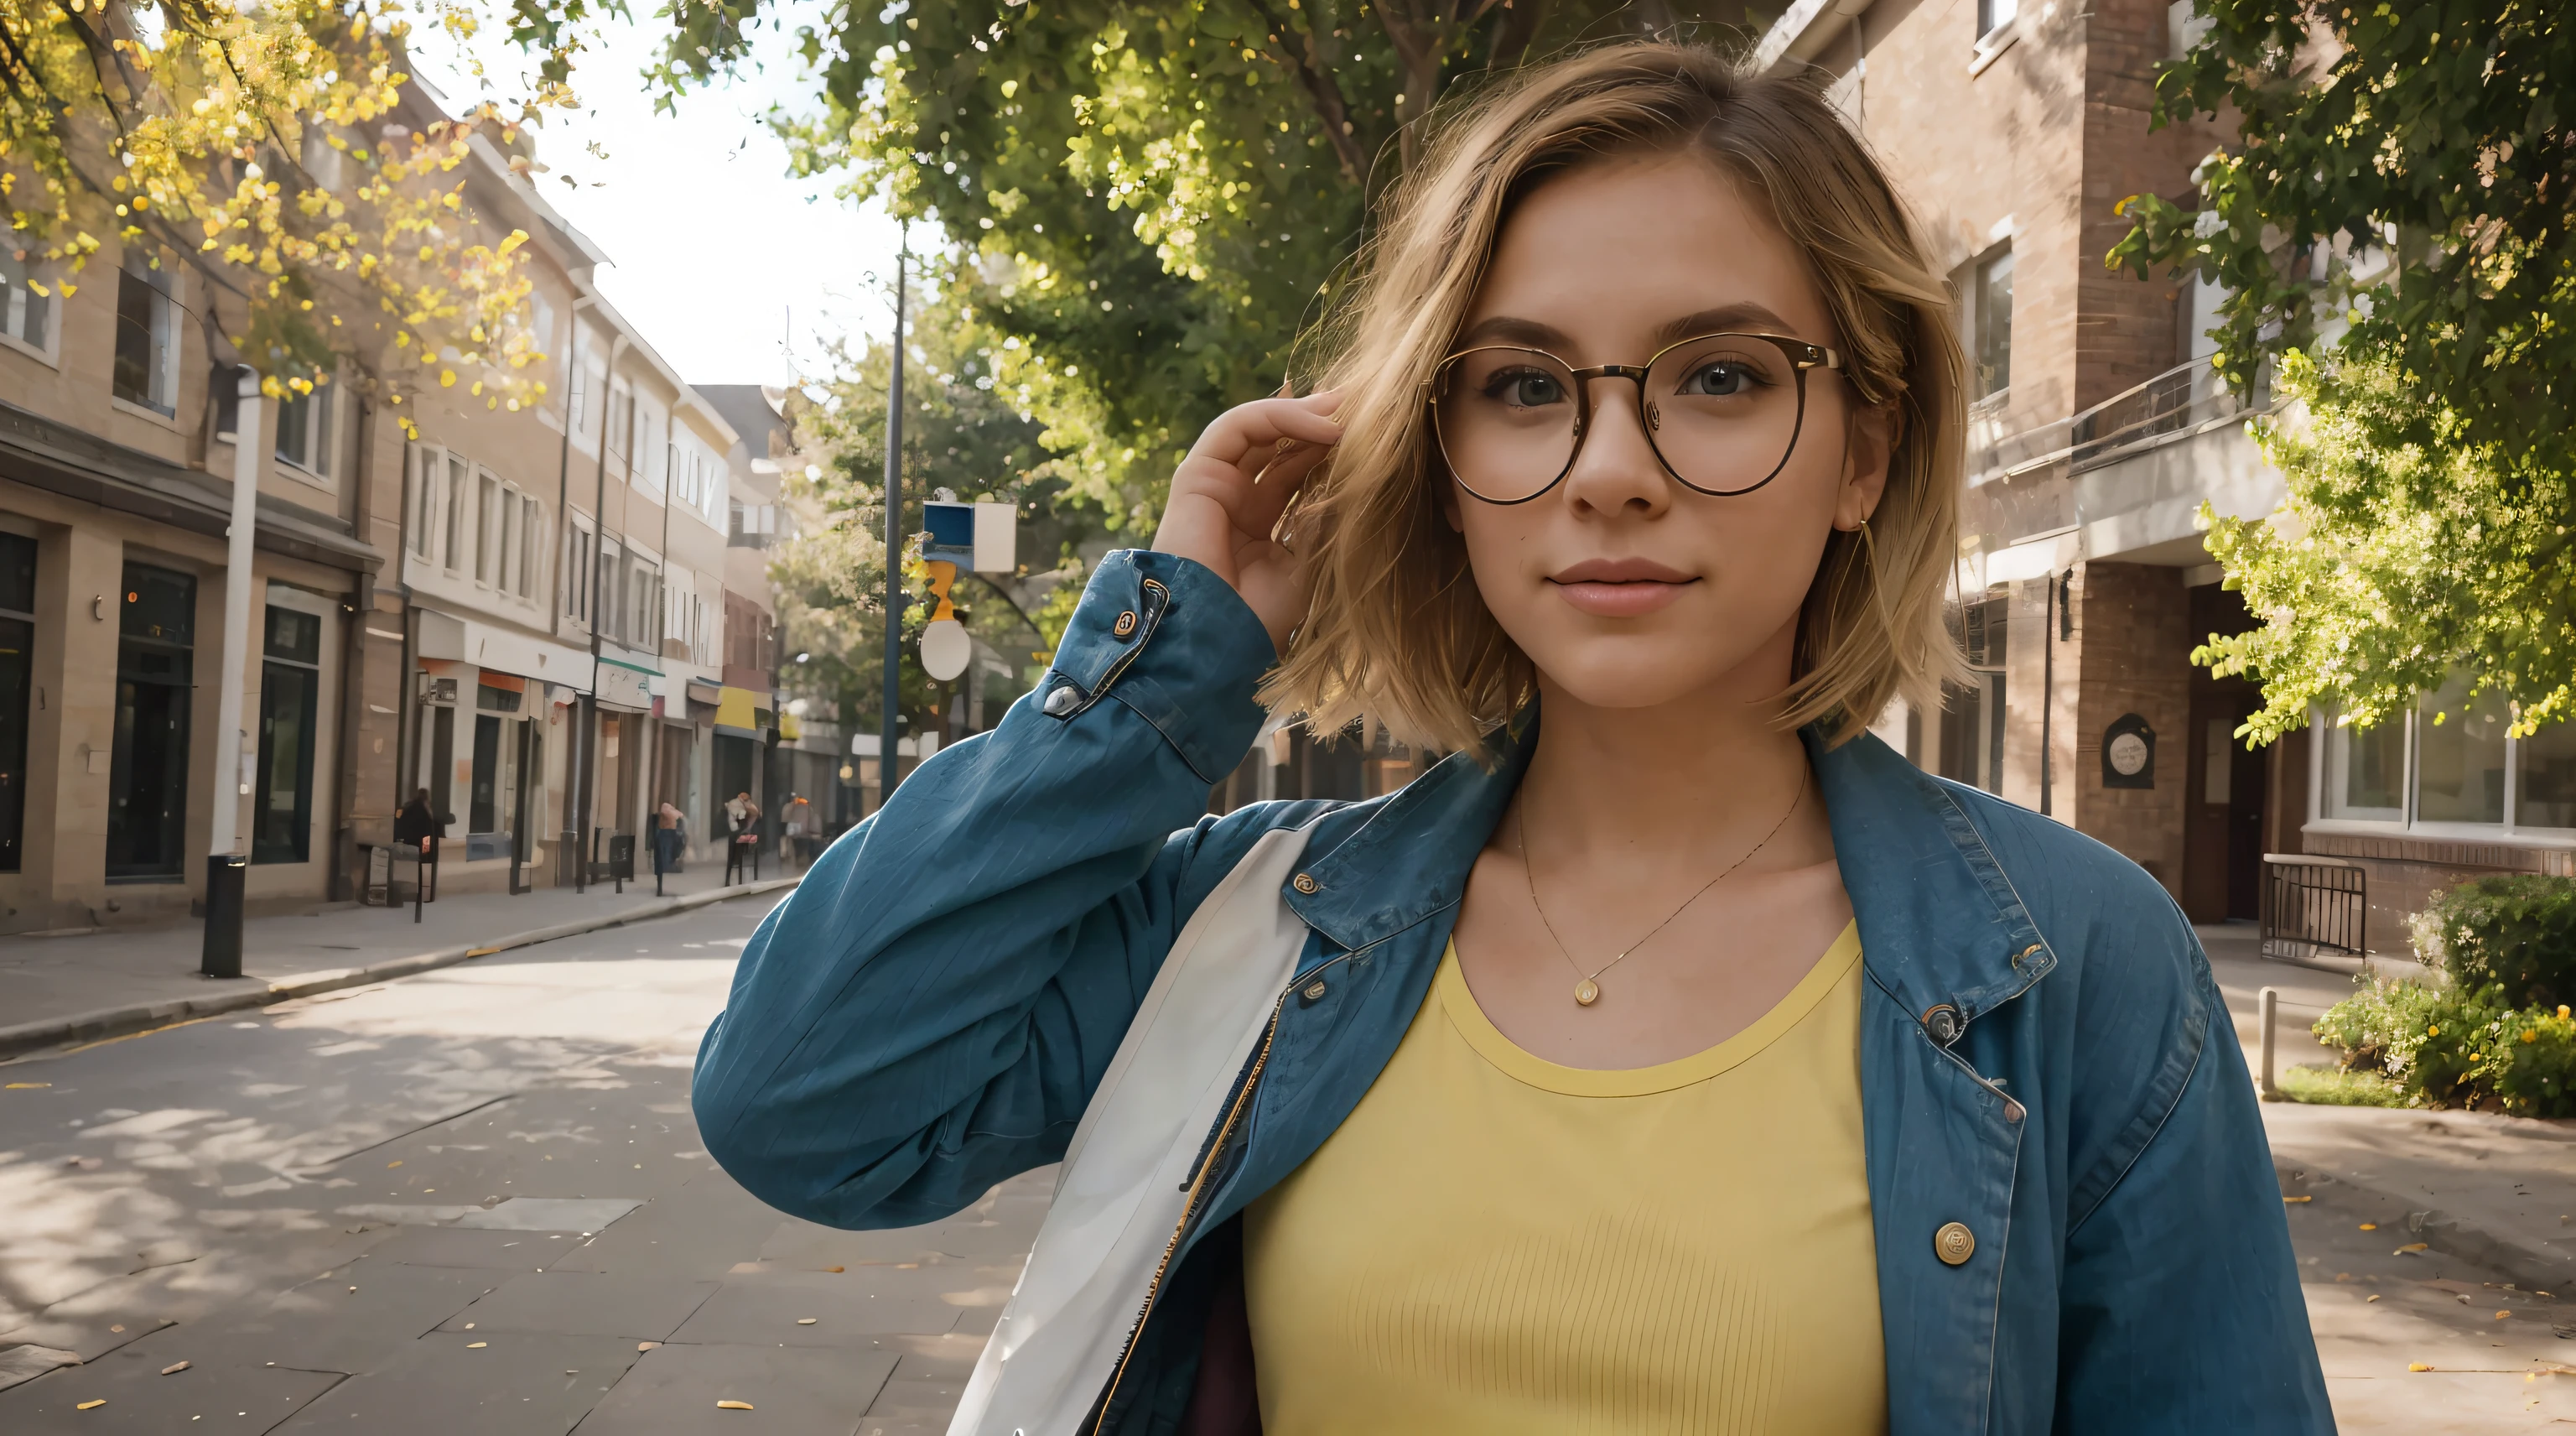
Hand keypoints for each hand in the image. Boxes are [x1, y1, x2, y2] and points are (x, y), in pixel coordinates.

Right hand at [1152, 389, 1342, 651]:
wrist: (1216, 637)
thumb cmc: (1261, 614)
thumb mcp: (1310, 562)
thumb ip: (1325, 517)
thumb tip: (1357, 474)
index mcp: (1261, 524)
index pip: (1296, 471)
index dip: (1328, 450)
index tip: (1370, 434)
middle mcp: (1237, 500)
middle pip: (1280, 445)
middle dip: (1319, 424)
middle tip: (1362, 407)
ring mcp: (1216, 485)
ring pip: (1258, 429)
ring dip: (1302, 414)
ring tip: (1343, 410)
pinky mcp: (1198, 474)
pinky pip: (1237, 427)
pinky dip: (1278, 417)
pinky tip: (1320, 426)